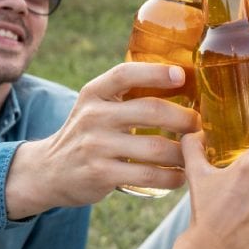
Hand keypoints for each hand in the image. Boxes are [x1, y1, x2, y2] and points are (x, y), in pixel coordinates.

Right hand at [6, 62, 199, 217]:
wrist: (49, 170)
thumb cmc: (88, 133)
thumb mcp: (97, 106)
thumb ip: (127, 94)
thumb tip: (182, 82)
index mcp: (94, 93)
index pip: (125, 74)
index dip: (155, 72)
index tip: (181, 75)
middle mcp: (93, 116)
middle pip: (150, 110)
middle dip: (184, 118)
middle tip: (200, 125)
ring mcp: (96, 146)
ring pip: (155, 147)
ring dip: (183, 152)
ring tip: (196, 153)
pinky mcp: (100, 174)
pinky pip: (148, 175)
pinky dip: (172, 177)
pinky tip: (181, 176)